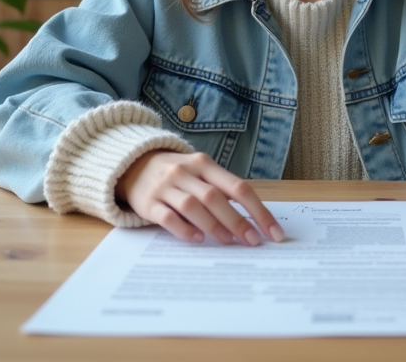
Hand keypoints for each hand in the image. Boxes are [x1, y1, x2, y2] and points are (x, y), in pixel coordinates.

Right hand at [115, 150, 284, 245]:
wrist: (132, 165)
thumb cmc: (177, 174)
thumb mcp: (200, 172)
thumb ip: (222, 191)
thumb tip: (253, 221)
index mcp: (204, 164)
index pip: (238, 187)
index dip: (258, 211)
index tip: (273, 232)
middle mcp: (185, 172)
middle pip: (215, 197)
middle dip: (237, 221)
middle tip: (252, 241)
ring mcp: (165, 186)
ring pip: (193, 206)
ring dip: (213, 225)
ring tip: (228, 242)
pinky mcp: (148, 202)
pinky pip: (168, 217)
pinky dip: (184, 229)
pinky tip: (198, 239)